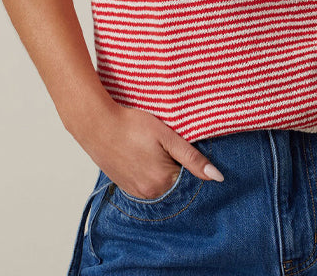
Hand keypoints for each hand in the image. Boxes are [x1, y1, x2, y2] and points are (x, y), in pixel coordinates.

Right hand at [73, 101, 224, 198]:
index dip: (187, 159)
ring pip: (160, 182)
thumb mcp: (167, 137)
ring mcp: (136, 192)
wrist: (97, 124)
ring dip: (161, 168)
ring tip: (150, 146)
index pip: (190, 177)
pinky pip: (146, 183)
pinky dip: (148, 171)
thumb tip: (218, 178)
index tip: (178, 143)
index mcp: (164, 181)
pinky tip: (141, 153)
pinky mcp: (125, 186)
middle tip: (162, 142)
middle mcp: (151, 193)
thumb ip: (193, 158)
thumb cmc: (132, 125)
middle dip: (175, 164)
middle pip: (175, 180)